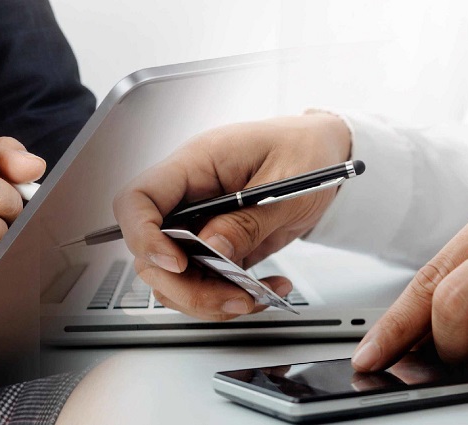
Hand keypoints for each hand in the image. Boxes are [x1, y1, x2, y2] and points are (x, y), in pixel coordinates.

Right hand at [112, 113, 351, 319]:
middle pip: (150, 252)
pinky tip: (265, 289)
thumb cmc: (308, 151)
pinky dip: (229, 296)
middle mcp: (189, 196)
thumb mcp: (288, 183)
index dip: (144, 236)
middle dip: (185, 286)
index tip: (177, 264)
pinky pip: (205, 282)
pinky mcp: (217, 246)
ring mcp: (200, 223)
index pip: (138, 199)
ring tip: (254, 297)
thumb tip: (211, 250)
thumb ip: (248, 219)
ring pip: (174, 277)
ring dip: (209, 298)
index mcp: (196, 163)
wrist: (329, 156)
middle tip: (232, 297)